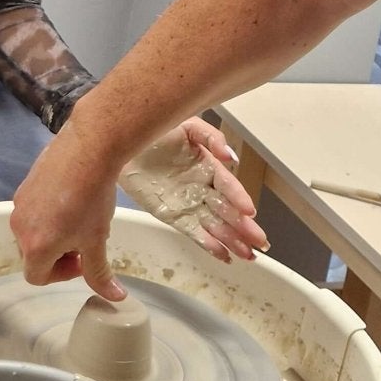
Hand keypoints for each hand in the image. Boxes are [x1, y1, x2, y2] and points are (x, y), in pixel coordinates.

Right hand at [11, 114, 123, 300]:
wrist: (89, 150)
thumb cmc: (92, 199)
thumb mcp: (98, 241)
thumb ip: (100, 274)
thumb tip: (115, 298)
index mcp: (34, 247)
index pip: (37, 277)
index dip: (62, 275)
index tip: (82, 259)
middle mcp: (19, 227)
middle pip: (34, 255)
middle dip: (58, 254)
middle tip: (84, 239)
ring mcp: (19, 204)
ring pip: (33, 232)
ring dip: (53, 234)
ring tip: (79, 218)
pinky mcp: (24, 184)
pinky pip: (33, 210)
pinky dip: (49, 213)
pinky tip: (72, 198)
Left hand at [119, 119, 268, 265]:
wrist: (121, 142)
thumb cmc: (155, 131)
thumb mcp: (187, 126)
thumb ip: (211, 138)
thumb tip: (230, 157)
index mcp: (208, 166)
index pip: (228, 185)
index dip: (239, 197)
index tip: (250, 210)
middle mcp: (202, 187)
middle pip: (227, 210)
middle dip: (244, 227)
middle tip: (260, 242)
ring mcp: (188, 203)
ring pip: (215, 225)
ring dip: (231, 240)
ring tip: (246, 254)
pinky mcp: (172, 215)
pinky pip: (193, 232)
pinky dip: (208, 244)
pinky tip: (222, 254)